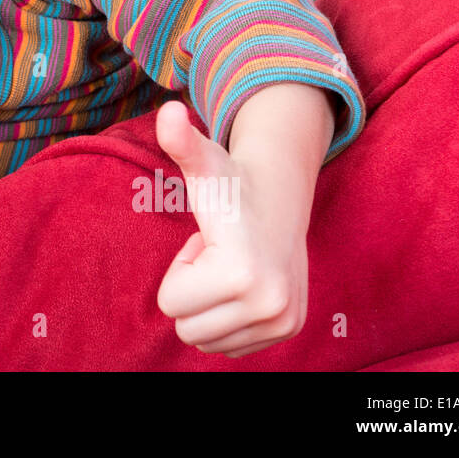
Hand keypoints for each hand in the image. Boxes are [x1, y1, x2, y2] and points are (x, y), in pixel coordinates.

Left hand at [153, 101, 308, 357]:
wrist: (280, 197)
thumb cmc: (231, 183)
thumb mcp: (204, 162)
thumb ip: (182, 141)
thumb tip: (169, 112)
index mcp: (242, 273)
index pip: (170, 304)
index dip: (180, 270)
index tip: (207, 241)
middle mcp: (271, 306)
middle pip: (187, 328)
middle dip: (192, 290)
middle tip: (217, 253)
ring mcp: (283, 322)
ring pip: (206, 340)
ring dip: (209, 303)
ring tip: (228, 264)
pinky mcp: (289, 329)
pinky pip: (229, 345)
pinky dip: (227, 316)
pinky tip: (242, 279)